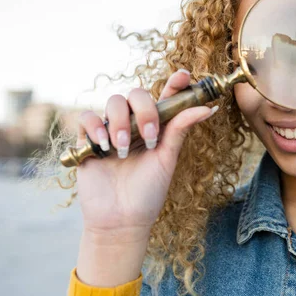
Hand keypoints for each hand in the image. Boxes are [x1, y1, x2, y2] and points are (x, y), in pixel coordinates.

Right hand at [75, 69, 217, 237]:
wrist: (122, 220)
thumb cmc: (148, 192)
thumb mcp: (168, 159)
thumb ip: (181, 130)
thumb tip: (208, 107)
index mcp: (157, 127)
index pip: (166, 97)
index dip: (175, 83)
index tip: (185, 75)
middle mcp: (134, 125)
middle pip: (137, 94)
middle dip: (145, 110)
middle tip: (150, 136)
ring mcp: (112, 131)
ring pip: (113, 102)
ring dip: (121, 122)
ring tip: (124, 150)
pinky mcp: (89, 141)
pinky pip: (87, 117)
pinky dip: (96, 127)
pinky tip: (105, 146)